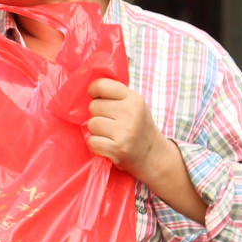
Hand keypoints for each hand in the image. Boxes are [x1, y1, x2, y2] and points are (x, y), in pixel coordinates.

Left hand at [86, 78, 207, 222]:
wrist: (154, 156)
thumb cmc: (138, 127)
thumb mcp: (134, 105)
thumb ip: (115, 94)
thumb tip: (88, 85)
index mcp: (134, 99)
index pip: (101, 85)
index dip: (94, 91)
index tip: (98, 98)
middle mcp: (131, 113)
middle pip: (93, 106)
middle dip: (98, 115)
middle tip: (112, 123)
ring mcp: (125, 131)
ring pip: (91, 124)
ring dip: (97, 131)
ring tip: (111, 135)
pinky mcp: (118, 148)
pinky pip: (92, 141)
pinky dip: (96, 145)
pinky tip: (109, 145)